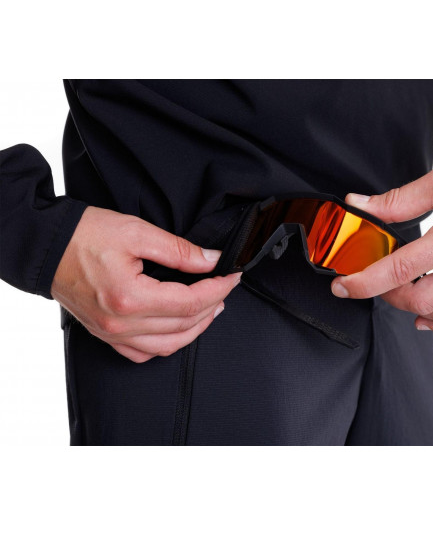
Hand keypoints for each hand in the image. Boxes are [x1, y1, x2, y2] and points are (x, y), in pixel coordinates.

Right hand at [52, 206, 240, 362]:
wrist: (47, 247)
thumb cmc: (85, 235)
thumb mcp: (137, 232)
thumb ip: (178, 250)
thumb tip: (211, 260)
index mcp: (129, 297)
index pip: (189, 302)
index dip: (217, 289)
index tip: (232, 276)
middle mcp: (120, 323)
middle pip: (183, 325)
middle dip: (212, 306)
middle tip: (225, 288)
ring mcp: (112, 334)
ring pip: (168, 345)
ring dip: (196, 328)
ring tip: (211, 308)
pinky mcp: (106, 335)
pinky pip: (144, 353)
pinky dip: (168, 344)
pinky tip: (179, 329)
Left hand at [331, 146, 432, 331]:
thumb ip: (395, 201)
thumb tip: (359, 205)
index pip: (398, 271)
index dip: (363, 282)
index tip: (343, 286)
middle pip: (419, 301)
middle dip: (387, 295)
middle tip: (375, 281)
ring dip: (414, 310)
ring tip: (400, 293)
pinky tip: (430, 315)